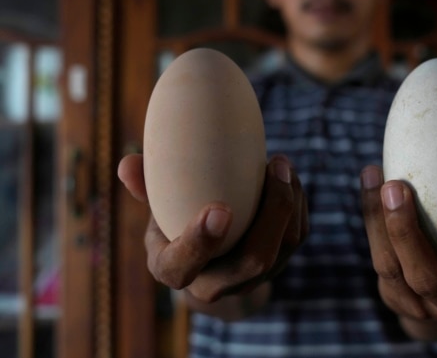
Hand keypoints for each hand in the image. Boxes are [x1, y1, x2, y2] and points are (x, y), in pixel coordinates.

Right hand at [117, 153, 307, 303]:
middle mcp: (217, 284)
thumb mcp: (157, 209)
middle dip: (271, 214)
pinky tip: (287, 175)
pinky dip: (297, 202)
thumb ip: (145, 187)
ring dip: (289, 202)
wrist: (209, 259)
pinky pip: (297, 236)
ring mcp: (252, 279)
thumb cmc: (176, 222)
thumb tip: (127, 164)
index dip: (200, 242)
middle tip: (273, 168)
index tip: (219, 209)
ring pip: (283, 247)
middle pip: (253, 261)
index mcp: (176, 271)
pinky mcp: (278, 264)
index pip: (181, 267)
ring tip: (281, 163)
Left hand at [359, 151, 436, 335]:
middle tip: (398, 188)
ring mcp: (422, 308)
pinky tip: (370, 180)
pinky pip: (378, 258)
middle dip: (408, 234)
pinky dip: (372, 219)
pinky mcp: (395, 299)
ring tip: (378, 179)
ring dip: (381, 222)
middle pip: (428, 279)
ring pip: (393, 268)